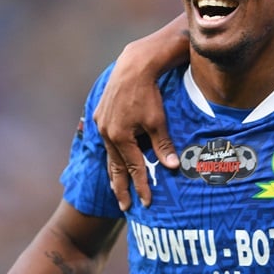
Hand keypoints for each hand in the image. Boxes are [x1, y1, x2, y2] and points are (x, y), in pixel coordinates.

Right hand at [93, 43, 179, 210]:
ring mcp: (101, 123)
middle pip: (115, 167)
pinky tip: (113, 158)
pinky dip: (111, 153)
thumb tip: (172, 167)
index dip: (141, 186)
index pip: (133, 168)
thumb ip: (163, 145)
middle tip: (125, 206)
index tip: (146, 202)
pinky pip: (106, 140)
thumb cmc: (148, 94)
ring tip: (117, 188)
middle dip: (121, 188)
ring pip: (109, 154)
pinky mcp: (100, 114)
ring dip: (114, 172)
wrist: (133, 67)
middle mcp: (106, 133)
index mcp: (120, 137)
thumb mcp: (158, 121)